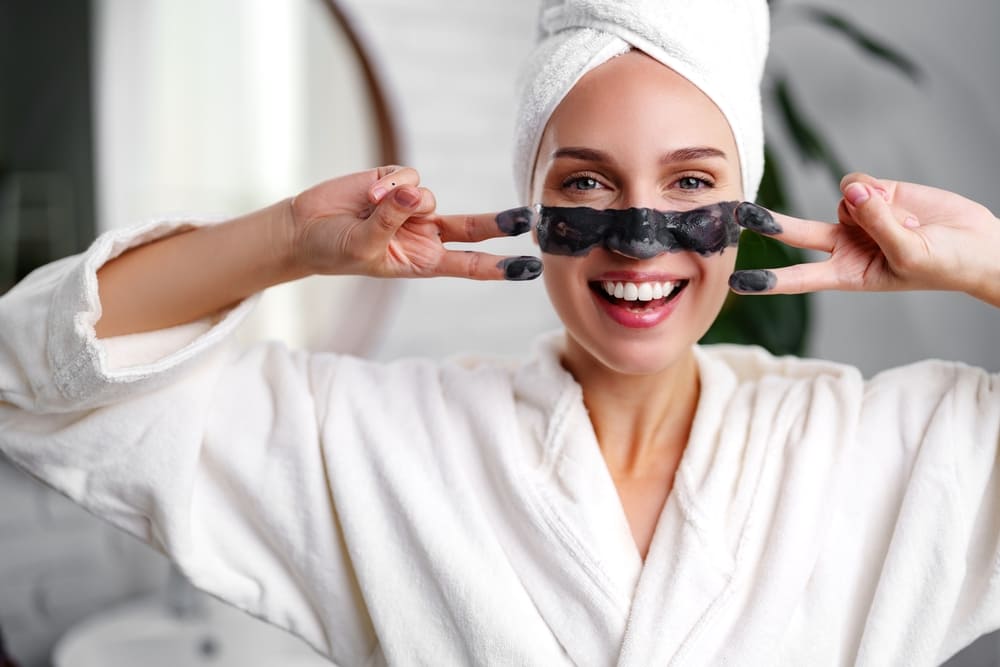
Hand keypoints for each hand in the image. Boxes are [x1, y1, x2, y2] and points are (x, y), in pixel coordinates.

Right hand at [288, 166, 540, 280]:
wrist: (304, 228)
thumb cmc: (335, 251)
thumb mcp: (365, 247)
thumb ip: (392, 220)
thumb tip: (414, 191)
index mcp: (423, 261)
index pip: (469, 264)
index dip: (500, 266)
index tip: (529, 268)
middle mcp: (424, 233)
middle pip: (472, 227)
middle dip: (500, 223)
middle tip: (528, 218)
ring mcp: (411, 207)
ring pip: (429, 195)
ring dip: (404, 201)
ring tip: (371, 209)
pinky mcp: (396, 183)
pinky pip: (408, 176)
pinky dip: (390, 184)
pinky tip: (369, 195)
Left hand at [730, 173, 999, 306]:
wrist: (978, 244)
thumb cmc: (945, 265)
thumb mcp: (909, 255)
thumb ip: (878, 224)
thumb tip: (852, 191)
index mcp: (847, 273)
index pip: (799, 277)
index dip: (768, 280)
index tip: (736, 283)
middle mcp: (844, 244)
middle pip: (797, 232)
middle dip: (770, 222)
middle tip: (741, 213)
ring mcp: (858, 217)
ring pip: (842, 199)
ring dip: (870, 205)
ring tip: (905, 223)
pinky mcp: (874, 193)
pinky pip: (857, 182)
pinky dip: (876, 188)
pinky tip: (898, 201)